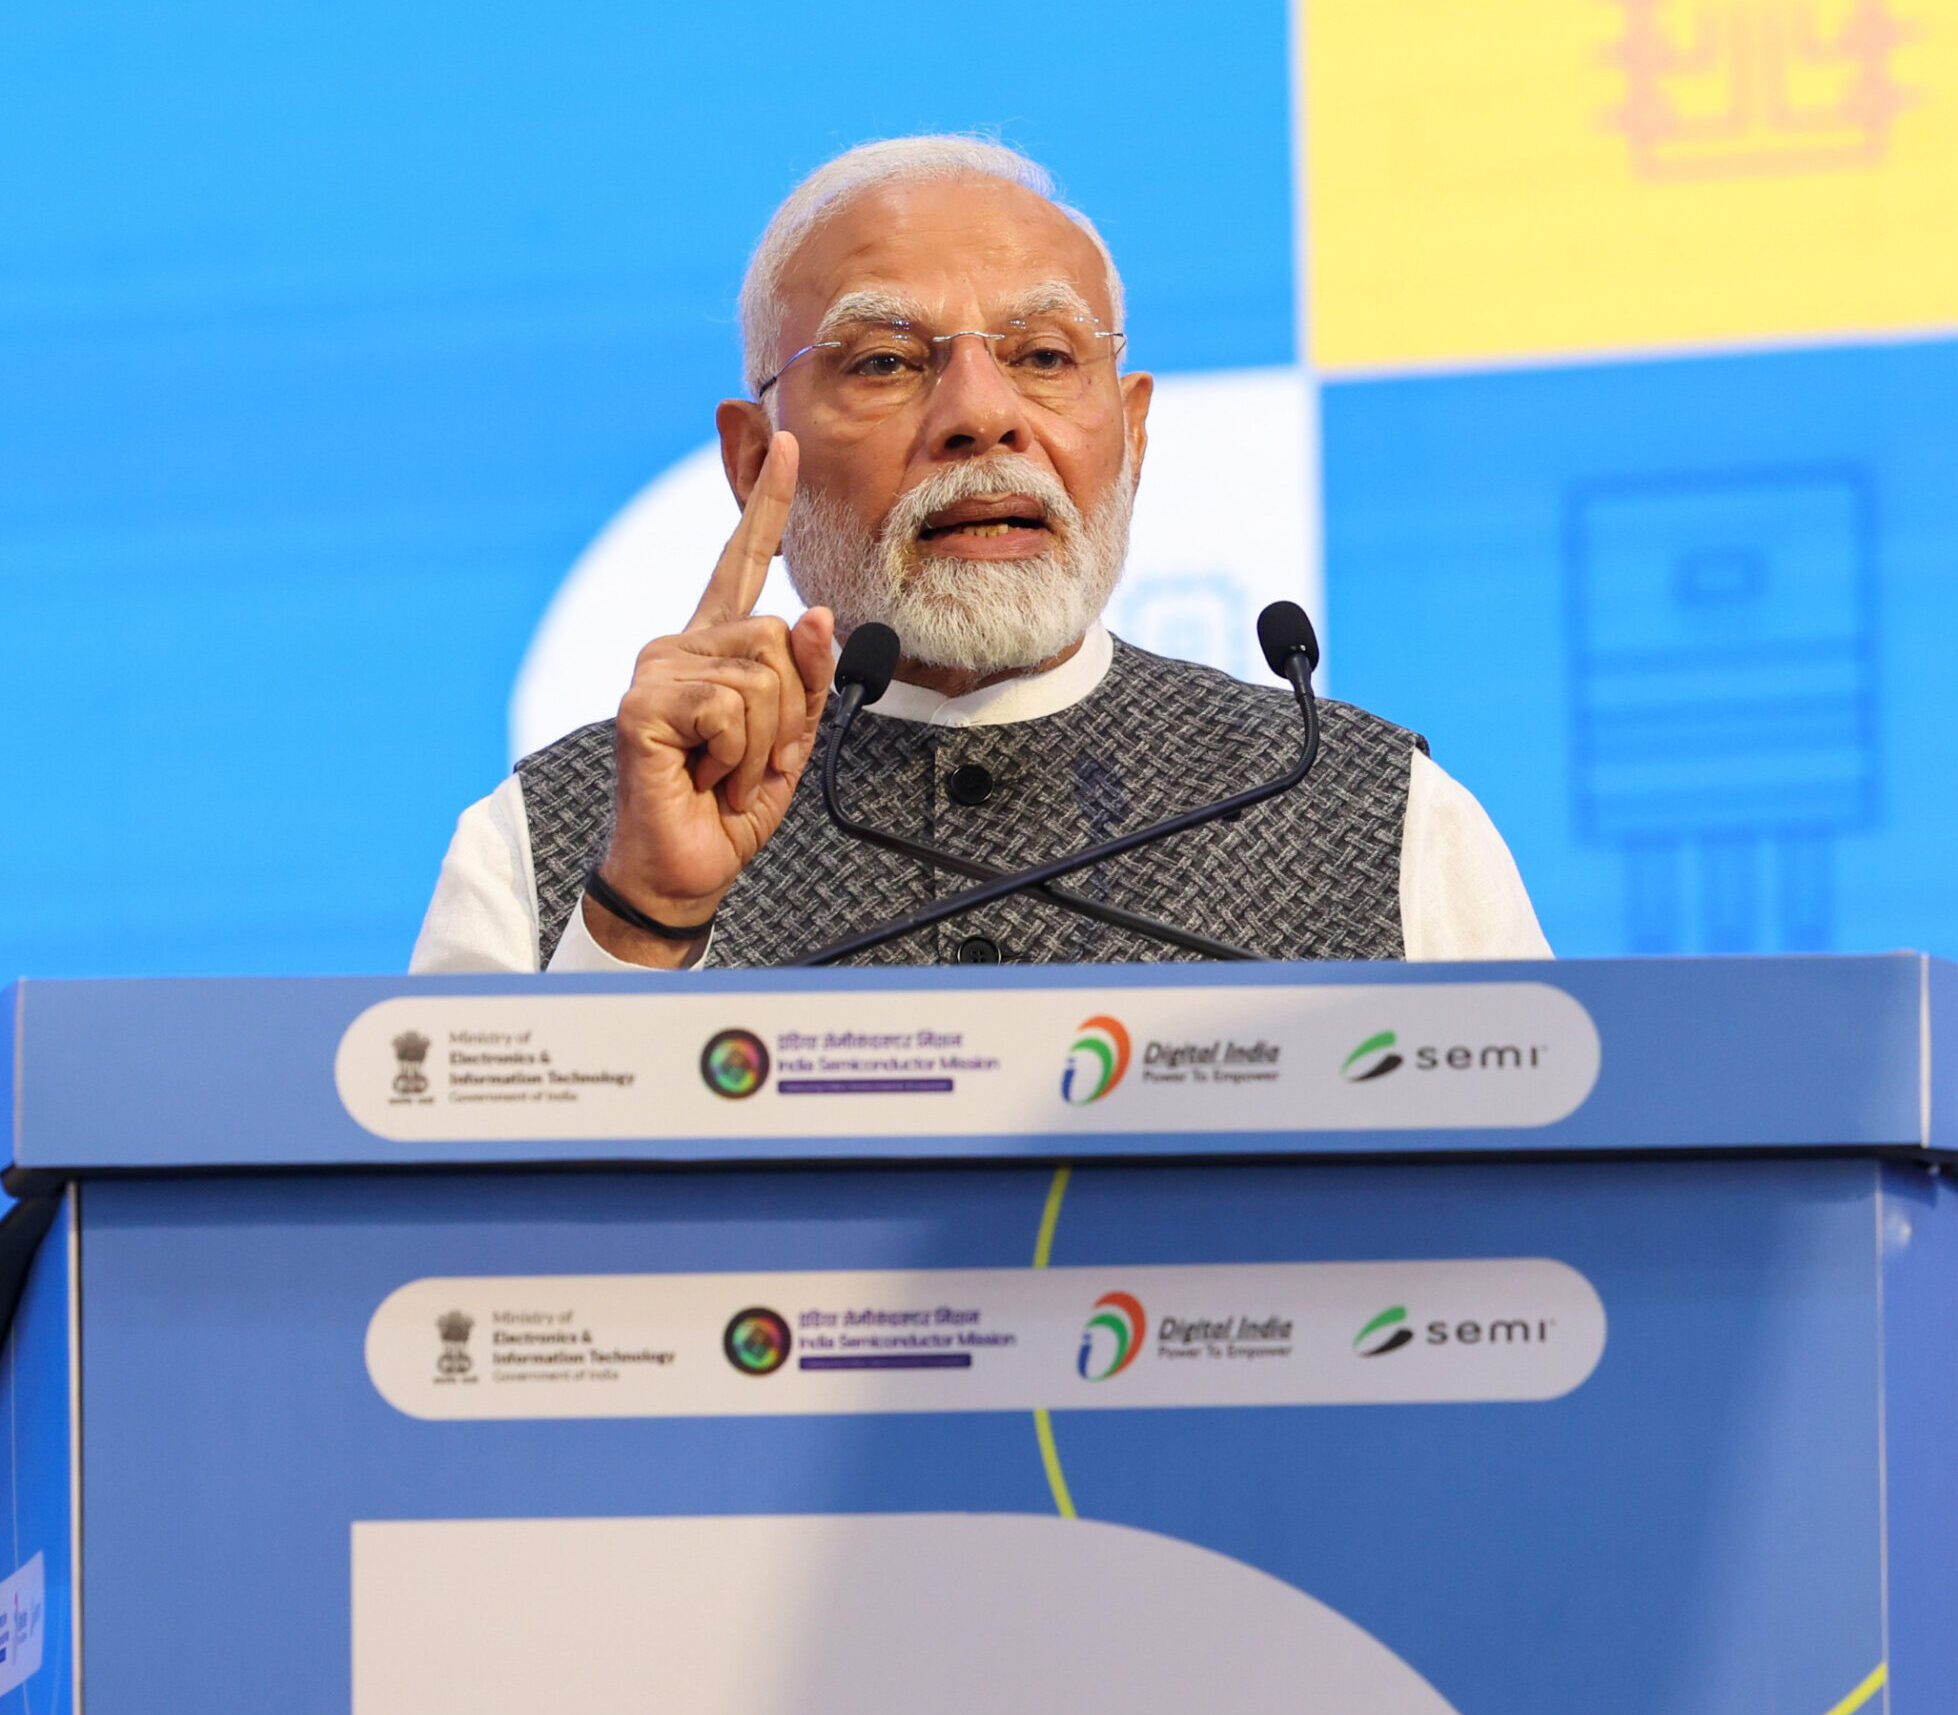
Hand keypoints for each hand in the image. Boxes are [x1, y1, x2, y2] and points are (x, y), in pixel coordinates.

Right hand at [585, 431, 834, 965]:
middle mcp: (679, 644)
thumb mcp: (793, 739)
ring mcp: (656, 669)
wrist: (686, 869)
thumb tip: (815, 613)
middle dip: (790, 712)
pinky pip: (732, 707)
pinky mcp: (644, 702)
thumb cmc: (731, 805)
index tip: (785, 441)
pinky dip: (737, 755)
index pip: (743, 562)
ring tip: (726, 771)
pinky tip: (704, 774)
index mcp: (714, 646)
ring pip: (763, 674)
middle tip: (749, 760)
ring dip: (765, 743)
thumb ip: (809, 678)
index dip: (766, 503)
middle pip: (778, 636)